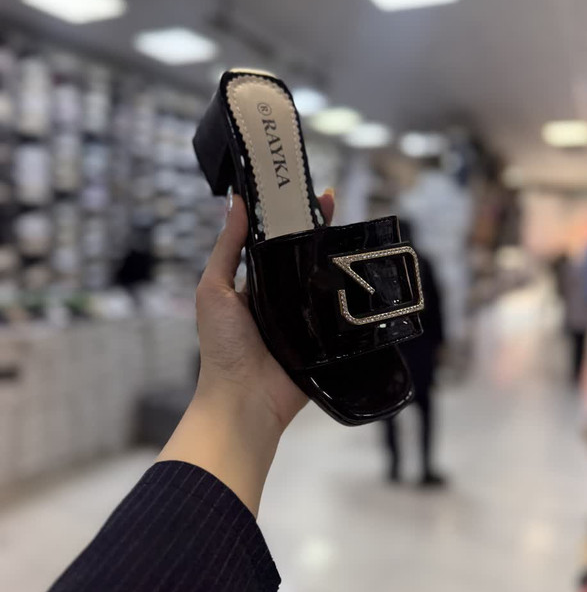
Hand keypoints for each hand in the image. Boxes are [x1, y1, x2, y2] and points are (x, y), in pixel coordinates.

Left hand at [158, 189, 334, 514]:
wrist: (246, 399)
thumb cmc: (223, 345)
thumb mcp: (214, 289)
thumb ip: (227, 248)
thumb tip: (235, 202)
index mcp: (255, 284)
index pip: (275, 243)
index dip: (289, 218)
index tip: (303, 192)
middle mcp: (281, 297)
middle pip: (304, 258)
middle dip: (320, 231)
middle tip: (337, 203)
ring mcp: (306, 318)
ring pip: (326, 281)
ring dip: (339, 258)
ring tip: (356, 227)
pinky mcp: (325, 338)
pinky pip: (341, 312)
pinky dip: (353, 294)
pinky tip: (367, 269)